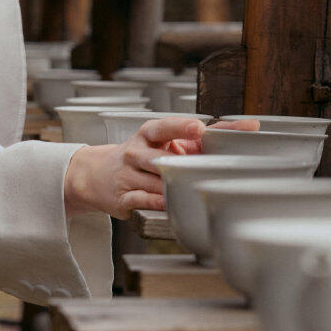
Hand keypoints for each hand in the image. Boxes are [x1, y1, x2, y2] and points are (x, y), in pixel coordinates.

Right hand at [63, 116, 205, 218]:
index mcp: (146, 134)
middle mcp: (135, 153)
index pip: (163, 127)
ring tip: (191, 189)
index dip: (181, 127)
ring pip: (155, 183)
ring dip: (173, 187)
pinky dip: (159, 203)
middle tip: (200, 167)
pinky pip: (144, 200)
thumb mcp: (157, 140)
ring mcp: (127, 175)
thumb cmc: (138, 155)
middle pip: (160, 158)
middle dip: (180, 165)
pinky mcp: (123, 197)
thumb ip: (189, 137)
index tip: (198, 128)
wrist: (97, 173)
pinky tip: (170, 203)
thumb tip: (232, 131)